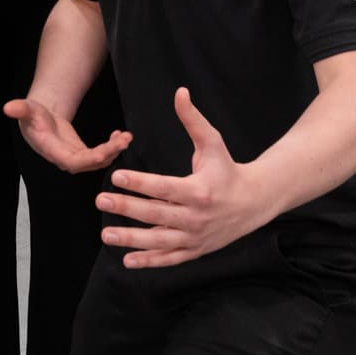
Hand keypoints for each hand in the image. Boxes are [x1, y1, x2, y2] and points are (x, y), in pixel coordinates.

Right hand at [3, 96, 131, 174]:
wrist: (38, 120)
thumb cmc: (31, 115)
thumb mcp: (26, 109)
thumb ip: (20, 109)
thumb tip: (8, 107)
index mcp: (52, 151)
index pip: (73, 161)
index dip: (89, 158)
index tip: (105, 151)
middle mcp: (65, 159)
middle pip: (90, 163)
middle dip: (109, 153)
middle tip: (124, 141)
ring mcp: (75, 158)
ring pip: (98, 161)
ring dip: (114, 150)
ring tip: (127, 137)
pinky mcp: (83, 154)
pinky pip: (100, 155)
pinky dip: (112, 146)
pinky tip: (120, 135)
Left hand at [96, 88, 269, 268]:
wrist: (255, 203)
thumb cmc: (228, 170)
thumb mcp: (214, 143)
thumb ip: (193, 120)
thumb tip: (179, 92)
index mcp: (199, 190)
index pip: (164, 187)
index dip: (139, 182)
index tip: (116, 176)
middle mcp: (196, 217)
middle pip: (156, 213)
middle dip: (127, 207)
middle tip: (100, 200)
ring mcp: (195, 237)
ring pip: (159, 241)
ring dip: (131, 239)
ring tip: (106, 233)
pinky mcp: (195, 250)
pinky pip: (170, 258)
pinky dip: (149, 262)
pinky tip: (126, 260)